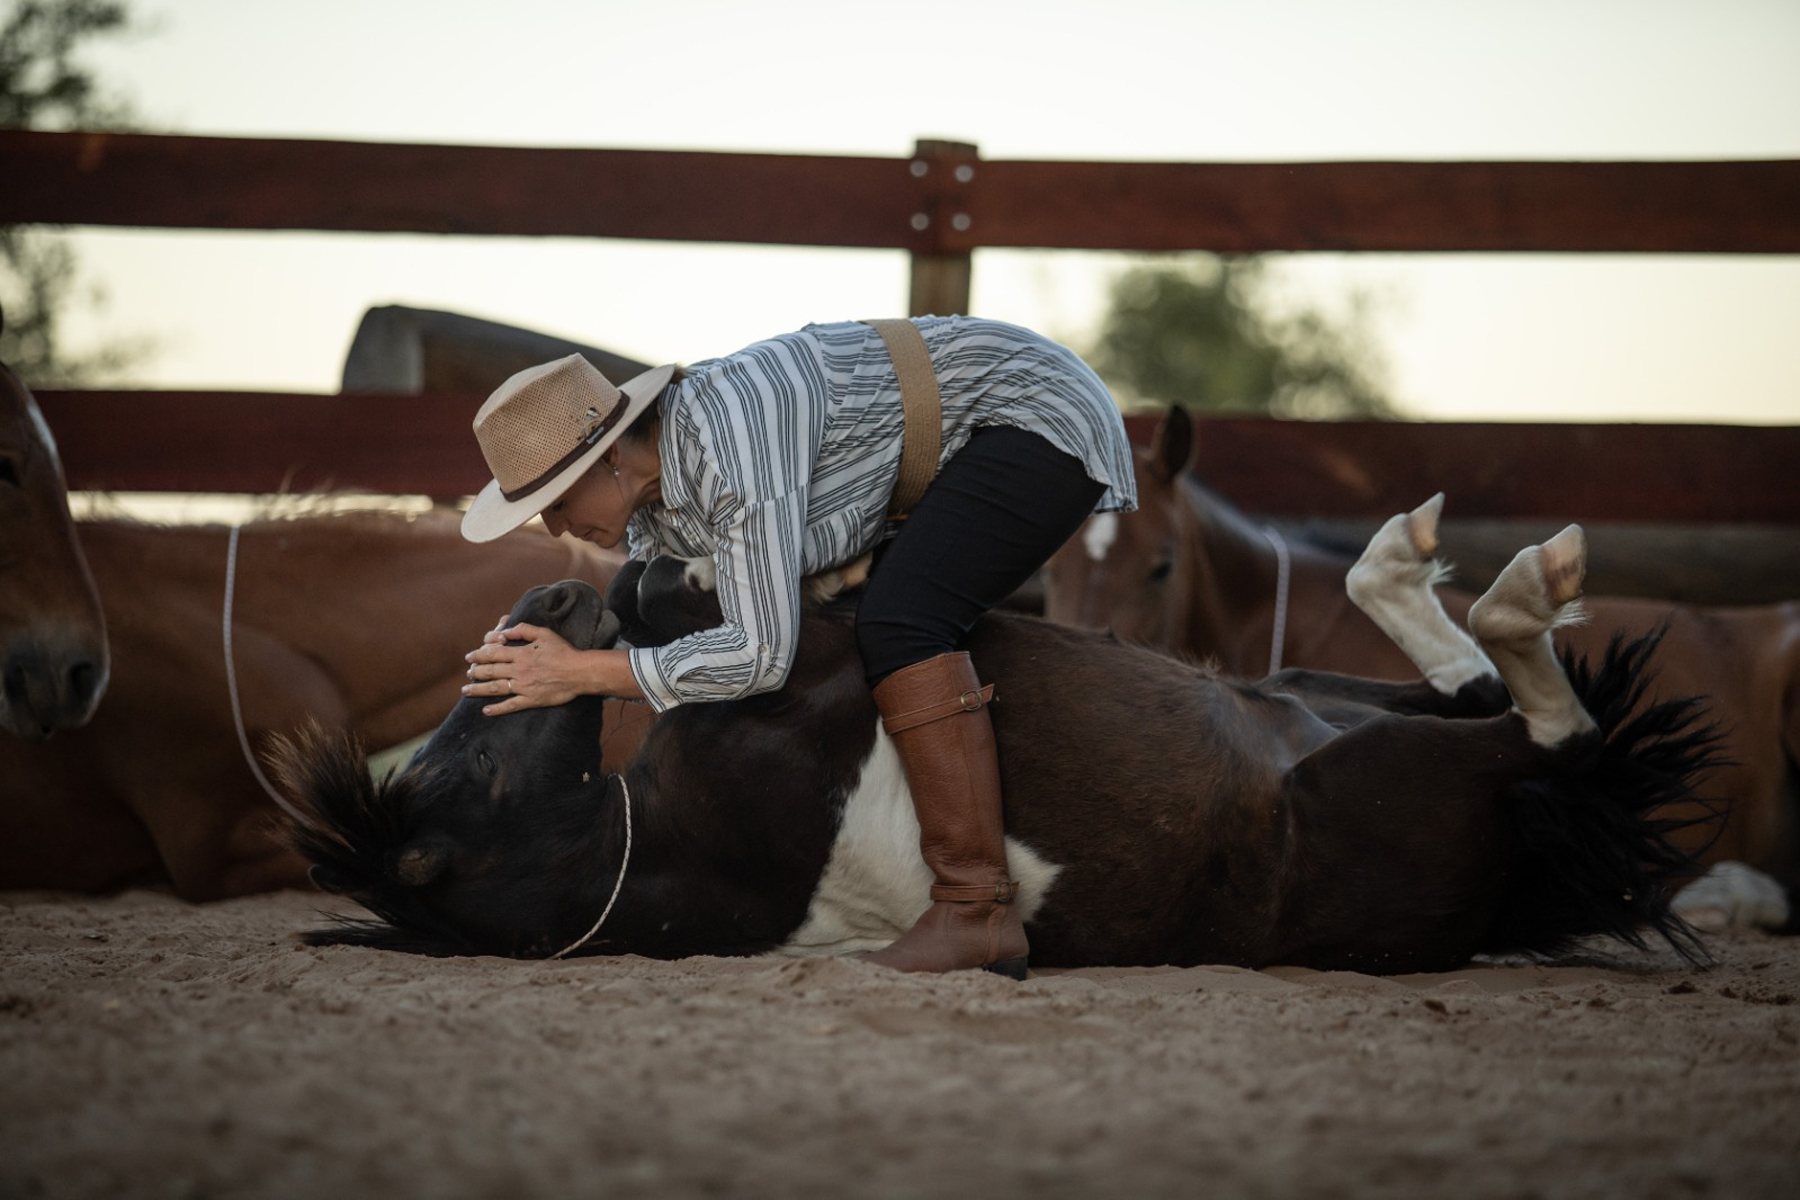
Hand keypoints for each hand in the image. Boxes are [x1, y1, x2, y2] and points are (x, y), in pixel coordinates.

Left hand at [462, 617, 589, 715]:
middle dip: (475, 672)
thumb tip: (504, 632)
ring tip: (466, 690)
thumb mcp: (544, 634)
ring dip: (478, 689)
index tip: (469, 657)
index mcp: (521, 654)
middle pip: (490, 671)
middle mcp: (519, 670)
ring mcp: (524, 686)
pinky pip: (510, 705)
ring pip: (495, 688)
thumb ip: (523, 629)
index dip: (479, 655)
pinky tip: (486, 711)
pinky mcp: (531, 700)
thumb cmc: (563, 651)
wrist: (580, 672)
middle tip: (468, 673)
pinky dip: (497, 709)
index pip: (493, 653)